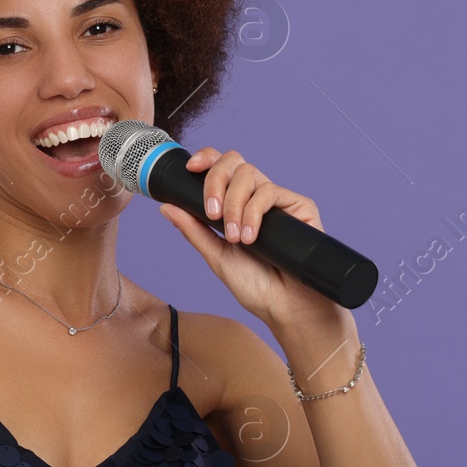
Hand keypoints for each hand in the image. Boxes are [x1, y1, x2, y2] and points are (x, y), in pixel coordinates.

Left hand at [157, 147, 340, 324]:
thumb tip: (166, 206)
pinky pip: (270, 191)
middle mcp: (257, 197)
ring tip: (235, 238)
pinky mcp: (300, 206)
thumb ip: (194, 229)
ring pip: (250, 174)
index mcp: (237, 205)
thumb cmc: (255, 285)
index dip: (207, 159)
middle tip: (212, 214)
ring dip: (234, 206)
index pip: (222, 168)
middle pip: (234, 163)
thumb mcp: (216, 255)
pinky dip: (254, 213)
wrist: (284, 307)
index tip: (191, 168)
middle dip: (215, 182)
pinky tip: (252, 238)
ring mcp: (279, 200)